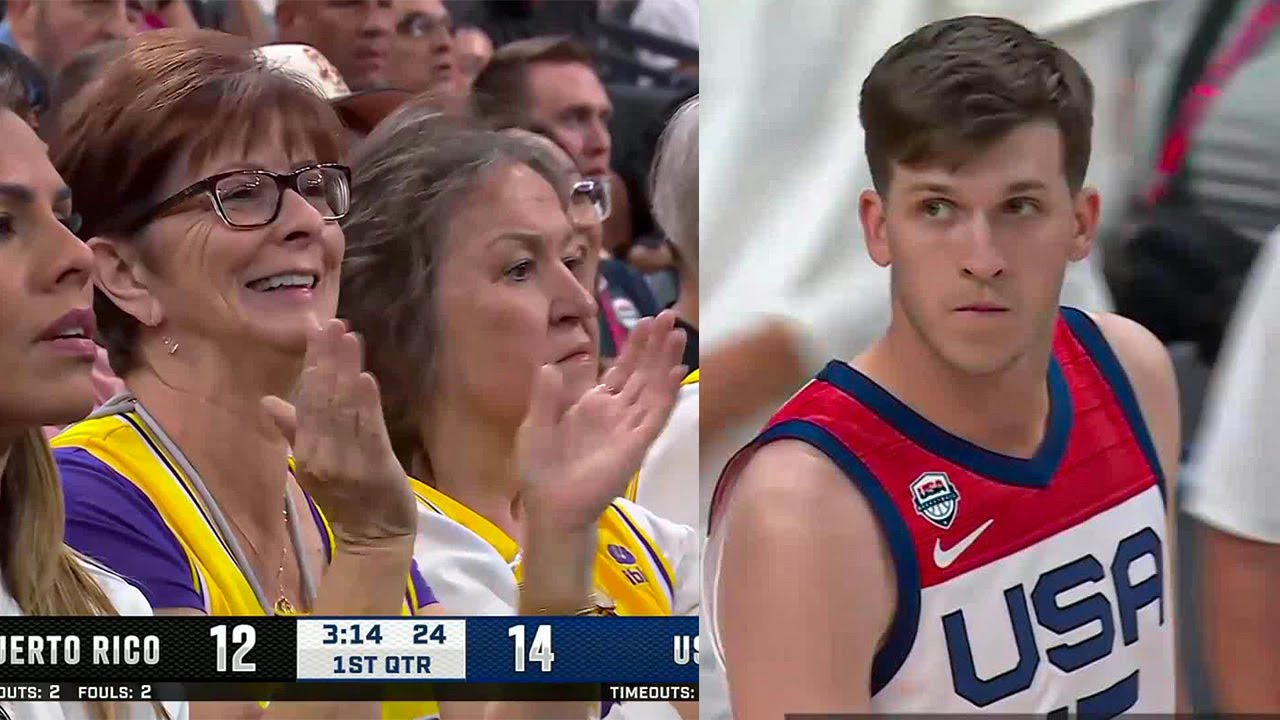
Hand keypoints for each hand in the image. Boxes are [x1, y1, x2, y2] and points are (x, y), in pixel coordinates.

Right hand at [261, 319, 415, 549]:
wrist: (373, 537)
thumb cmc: (345, 497)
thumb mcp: (312, 463)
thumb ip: (293, 430)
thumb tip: (268, 402)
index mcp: (304, 452)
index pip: (305, 399)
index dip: (312, 363)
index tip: (317, 328)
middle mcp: (319, 456)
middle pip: (322, 399)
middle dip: (326, 359)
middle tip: (331, 322)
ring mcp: (346, 463)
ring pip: (343, 410)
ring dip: (346, 371)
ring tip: (348, 337)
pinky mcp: (374, 468)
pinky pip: (367, 431)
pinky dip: (365, 404)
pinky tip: (365, 377)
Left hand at [518, 310, 686, 532]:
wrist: (551, 507)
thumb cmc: (543, 471)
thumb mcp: (535, 426)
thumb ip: (546, 397)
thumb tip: (550, 365)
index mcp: (594, 406)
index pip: (621, 370)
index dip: (635, 347)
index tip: (648, 321)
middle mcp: (616, 413)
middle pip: (642, 373)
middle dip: (656, 345)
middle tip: (671, 315)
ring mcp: (629, 428)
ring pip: (652, 388)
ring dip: (665, 361)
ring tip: (678, 334)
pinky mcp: (636, 444)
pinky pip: (655, 415)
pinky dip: (667, 393)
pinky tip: (678, 372)